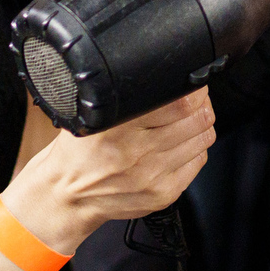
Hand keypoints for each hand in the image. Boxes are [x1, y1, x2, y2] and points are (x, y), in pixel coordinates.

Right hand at [2, 89, 214, 255]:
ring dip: (200, 126)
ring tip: (185, 122)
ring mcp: (153, 175)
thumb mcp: (92, 114)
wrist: (66, 196)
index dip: (194, 88)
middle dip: (201, 104)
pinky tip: (179, 145)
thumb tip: (163, 74)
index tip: (191, 82)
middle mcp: (136, 151)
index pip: (179, 101)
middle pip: (198, 118)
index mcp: (117, 126)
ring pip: (203, 138)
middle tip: (193, 99)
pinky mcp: (163, 193)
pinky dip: (195, 149)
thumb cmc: (77, 153)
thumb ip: (125, 97)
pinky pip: (198, 161)